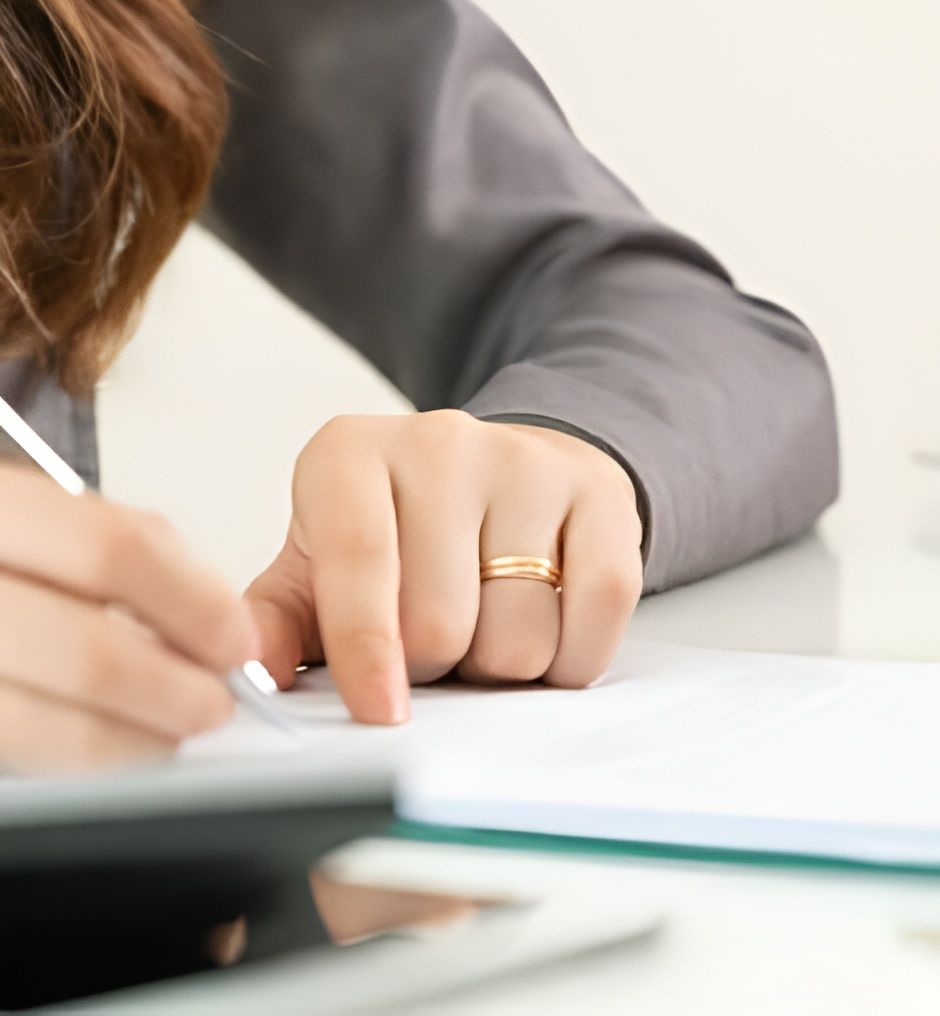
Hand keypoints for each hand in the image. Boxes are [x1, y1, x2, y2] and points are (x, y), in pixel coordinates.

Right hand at [0, 464, 256, 771]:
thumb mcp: (20, 512)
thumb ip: (100, 542)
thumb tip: (205, 606)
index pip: (115, 548)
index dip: (195, 600)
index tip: (236, 636)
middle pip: (87, 648)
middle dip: (173, 688)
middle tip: (214, 703)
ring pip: (32, 722)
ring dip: (123, 740)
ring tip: (166, 736)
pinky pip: (3, 752)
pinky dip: (63, 756)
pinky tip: (97, 748)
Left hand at [247, 410, 642, 721]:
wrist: (499, 476)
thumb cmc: (400, 534)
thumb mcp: (319, 566)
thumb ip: (278, 621)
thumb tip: (251, 674)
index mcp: (349, 456)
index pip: (359, 559)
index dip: (367, 649)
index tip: (380, 712)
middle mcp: (439, 441)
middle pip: (442, 620)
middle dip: (438, 665)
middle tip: (436, 644)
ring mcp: (526, 461)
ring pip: (520, 633)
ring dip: (502, 665)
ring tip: (487, 624)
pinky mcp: (598, 490)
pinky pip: (599, 609)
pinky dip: (573, 654)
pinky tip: (548, 626)